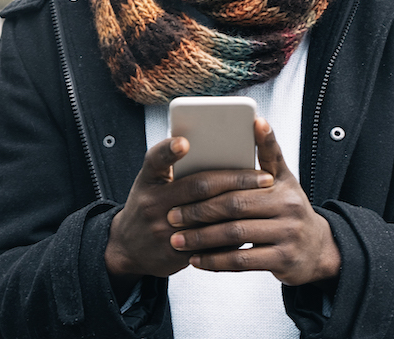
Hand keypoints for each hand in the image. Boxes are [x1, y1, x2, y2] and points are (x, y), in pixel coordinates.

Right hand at [106, 136, 275, 288]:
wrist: (127, 247)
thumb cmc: (151, 205)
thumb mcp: (153, 183)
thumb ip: (177, 168)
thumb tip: (223, 152)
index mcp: (149, 180)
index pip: (155, 160)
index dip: (168, 150)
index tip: (184, 142)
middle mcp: (152, 203)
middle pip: (198, 186)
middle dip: (235, 178)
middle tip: (264, 176)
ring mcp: (162, 230)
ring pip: (209, 215)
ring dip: (240, 205)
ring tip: (266, 197)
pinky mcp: (174, 253)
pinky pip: (211, 242)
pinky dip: (233, 233)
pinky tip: (252, 224)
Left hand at [165, 118, 341, 285]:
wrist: (317, 249)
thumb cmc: (289, 208)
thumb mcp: (284, 179)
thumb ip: (268, 153)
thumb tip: (257, 120)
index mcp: (283, 183)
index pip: (243, 179)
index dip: (215, 178)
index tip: (187, 180)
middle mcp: (289, 207)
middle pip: (234, 206)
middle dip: (199, 211)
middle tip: (172, 215)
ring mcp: (288, 235)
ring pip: (235, 235)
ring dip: (202, 239)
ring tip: (177, 239)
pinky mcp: (283, 260)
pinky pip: (242, 262)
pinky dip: (216, 261)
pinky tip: (196, 261)